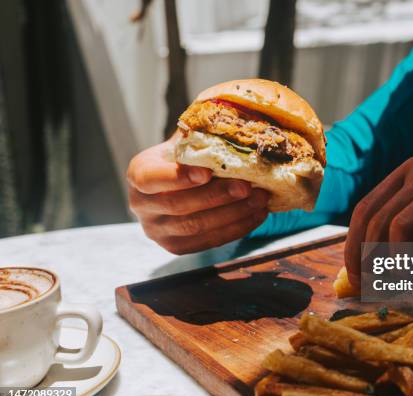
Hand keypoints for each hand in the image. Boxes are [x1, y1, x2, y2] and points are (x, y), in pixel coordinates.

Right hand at [127, 137, 269, 253]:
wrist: (186, 181)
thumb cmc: (189, 156)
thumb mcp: (189, 139)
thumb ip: (201, 132)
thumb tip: (234, 116)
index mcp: (138, 173)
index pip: (150, 179)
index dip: (178, 178)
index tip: (207, 172)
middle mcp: (140, 205)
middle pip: (178, 206)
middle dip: (217, 196)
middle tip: (247, 186)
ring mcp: (156, 230)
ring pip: (196, 227)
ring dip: (233, 214)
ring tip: (260, 199)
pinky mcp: (175, 247)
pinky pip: (208, 242)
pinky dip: (236, 229)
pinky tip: (256, 215)